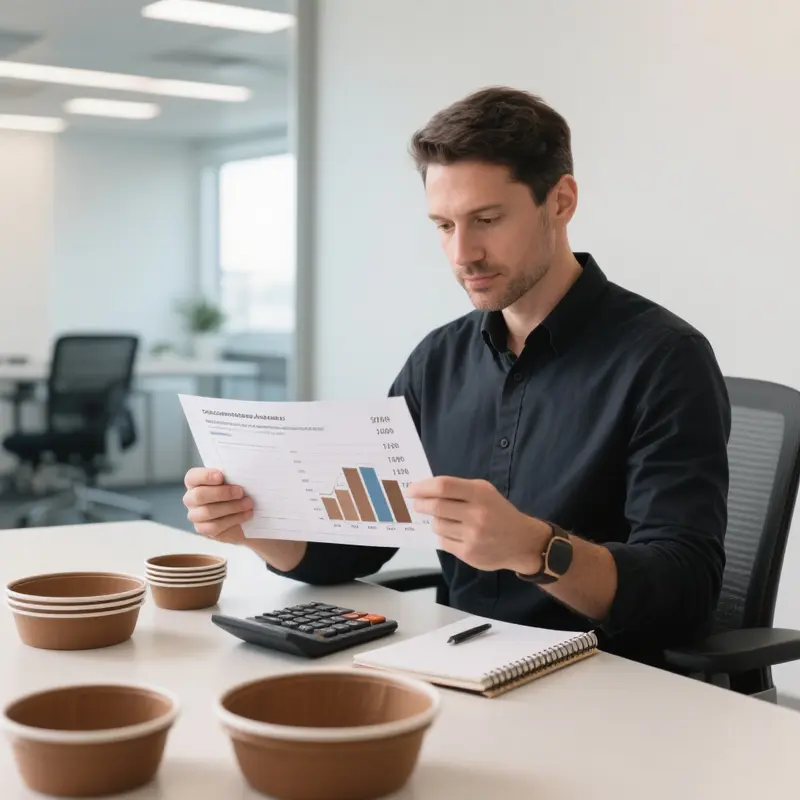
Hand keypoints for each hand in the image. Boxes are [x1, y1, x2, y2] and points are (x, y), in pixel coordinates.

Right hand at [182, 468, 253, 544]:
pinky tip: (246, 515)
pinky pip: (214, 526)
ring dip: (232, 507)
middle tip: (241, 492)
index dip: (205, 476)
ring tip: (248, 504)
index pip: (192, 477)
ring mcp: (195, 515)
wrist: (243, 513)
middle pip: (199, 495)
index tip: (221, 476)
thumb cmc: (236, 490)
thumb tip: (241, 470)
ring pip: (208, 512)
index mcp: (195, 482)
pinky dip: (233, 520)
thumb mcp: (233, 480)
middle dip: (222, 493)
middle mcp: (191, 498)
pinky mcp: (203, 529)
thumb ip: (231, 475)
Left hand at [407, 476, 548, 572]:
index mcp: (480, 494)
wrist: (523, 542)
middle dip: (421, 504)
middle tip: (416, 504)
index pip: (444, 486)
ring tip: (445, 520)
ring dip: (435, 521)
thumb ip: (459, 489)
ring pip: (437, 525)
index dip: (423, 487)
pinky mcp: (469, 553)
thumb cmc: (499, 512)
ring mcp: (472, 536)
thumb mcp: (485, 492)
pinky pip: (443, 542)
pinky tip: (453, 533)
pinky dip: (443, 536)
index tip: (410, 489)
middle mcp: (476, 514)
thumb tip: (425, 490)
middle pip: (436, 506)